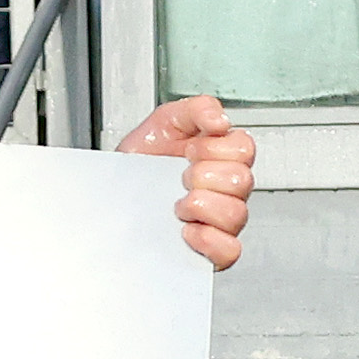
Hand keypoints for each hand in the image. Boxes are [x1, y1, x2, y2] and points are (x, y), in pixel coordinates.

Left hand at [119, 92, 256, 270]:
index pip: (244, 148)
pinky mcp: (212, 249)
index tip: (188, 150)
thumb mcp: (164, 122)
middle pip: (242, 181)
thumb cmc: (140, 162)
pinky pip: (230, 250)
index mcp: (222, 157)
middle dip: (202, 176)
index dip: (214, 148)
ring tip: (178, 205)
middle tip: (180, 178)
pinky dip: (208, 241)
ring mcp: (221, 221)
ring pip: (237, 214)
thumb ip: (197, 109)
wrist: (114, 193)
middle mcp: (226, 189)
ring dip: (201, 207)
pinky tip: (187, 231)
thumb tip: (220, 120)